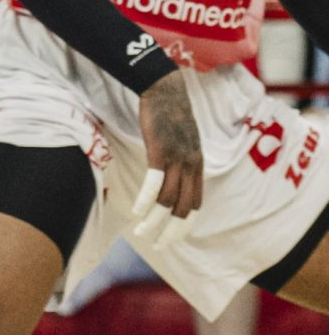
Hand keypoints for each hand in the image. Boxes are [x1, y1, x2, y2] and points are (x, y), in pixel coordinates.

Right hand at [131, 71, 203, 241]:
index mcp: (197, 165)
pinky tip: (137, 212)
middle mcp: (191, 165)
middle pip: (183, 207)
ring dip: (154, 221)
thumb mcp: (180, 140)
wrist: (164, 88)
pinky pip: (154, 183)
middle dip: (171, 231)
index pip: (194, 204)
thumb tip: (168, 177)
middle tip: (157, 246)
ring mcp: (176, 159)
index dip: (184, 225)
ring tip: (140, 233)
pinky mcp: (160, 151)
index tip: (171, 239)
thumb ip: (178, 160)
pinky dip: (146, 201)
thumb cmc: (168, 113)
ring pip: (167, 199)